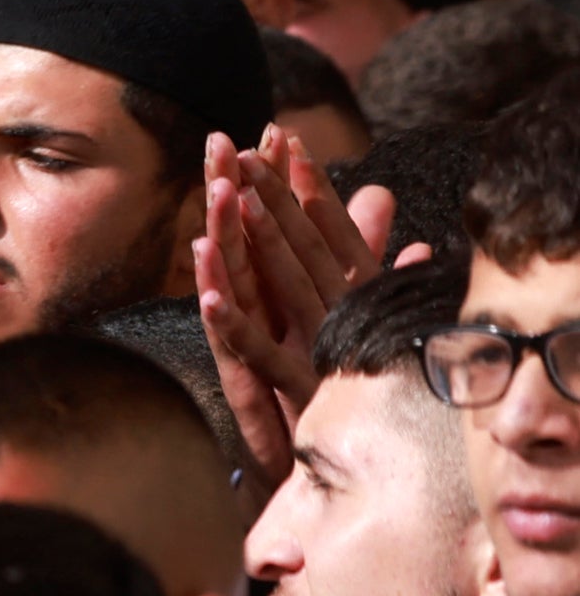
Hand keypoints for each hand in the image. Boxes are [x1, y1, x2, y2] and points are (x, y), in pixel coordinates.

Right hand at [196, 127, 391, 489]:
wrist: (321, 462)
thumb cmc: (329, 384)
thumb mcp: (354, 304)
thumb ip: (362, 253)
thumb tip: (386, 199)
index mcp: (286, 292)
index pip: (279, 226)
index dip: (277, 181)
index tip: (274, 132)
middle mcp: (263, 313)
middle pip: (245, 243)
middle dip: (232, 191)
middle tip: (222, 140)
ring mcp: (254, 348)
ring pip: (233, 288)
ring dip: (220, 242)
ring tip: (214, 196)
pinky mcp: (255, 386)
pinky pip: (235, 351)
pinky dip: (222, 322)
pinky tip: (209, 293)